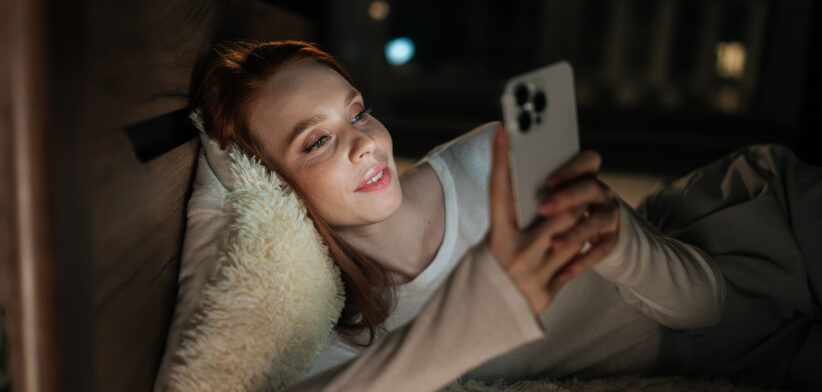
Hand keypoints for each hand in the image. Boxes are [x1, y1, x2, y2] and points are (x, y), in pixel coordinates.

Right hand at [486, 125, 587, 314]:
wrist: (475, 325)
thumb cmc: (481, 277)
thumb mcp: (490, 247)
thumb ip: (511, 225)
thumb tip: (540, 200)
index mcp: (495, 240)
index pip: (500, 192)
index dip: (502, 159)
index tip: (504, 130)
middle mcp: (516, 256)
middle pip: (559, 213)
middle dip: (569, 201)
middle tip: (571, 189)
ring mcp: (535, 276)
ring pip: (573, 237)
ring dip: (577, 227)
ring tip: (576, 219)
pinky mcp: (548, 293)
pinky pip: (573, 265)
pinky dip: (575, 254)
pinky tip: (574, 247)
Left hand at [539, 150, 620, 281]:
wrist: (566, 246)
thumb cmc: (547, 215)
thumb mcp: (545, 197)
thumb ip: (534, 189)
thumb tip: (509, 179)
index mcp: (583, 174)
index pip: (586, 161)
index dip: (570, 169)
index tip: (548, 181)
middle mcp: (600, 191)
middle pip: (589, 188)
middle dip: (566, 197)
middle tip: (542, 208)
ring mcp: (608, 215)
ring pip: (596, 221)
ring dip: (575, 232)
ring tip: (553, 244)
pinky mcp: (611, 239)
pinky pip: (601, 251)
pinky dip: (582, 262)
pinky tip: (562, 274)